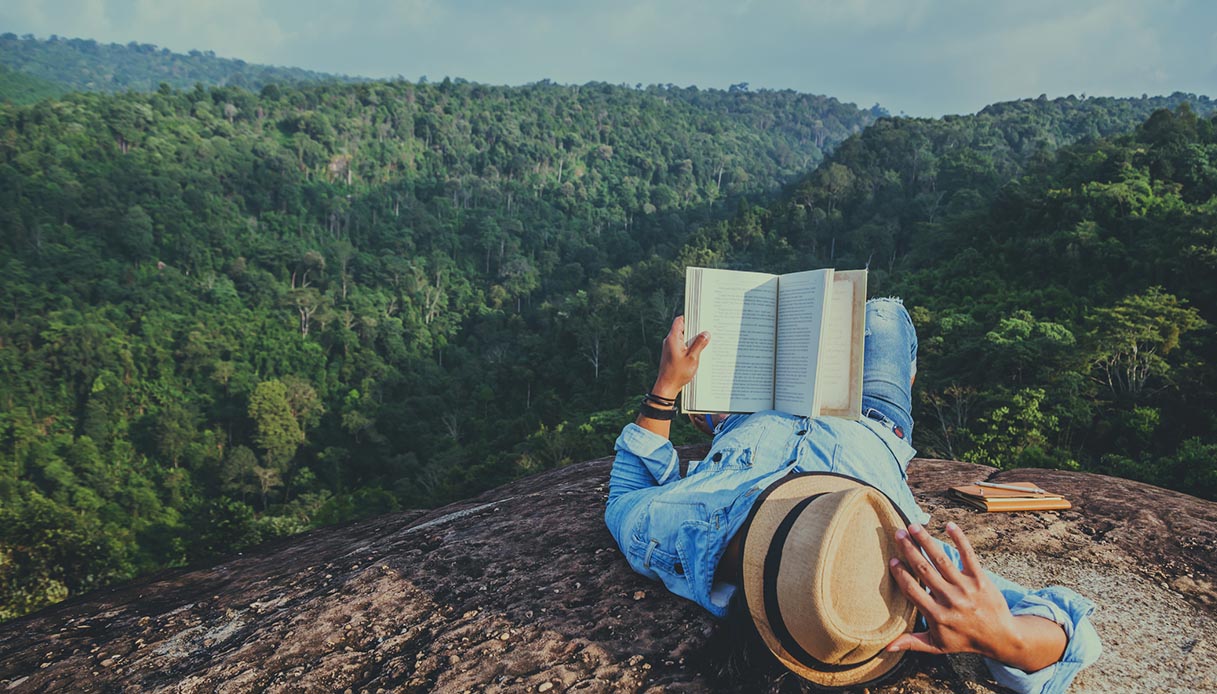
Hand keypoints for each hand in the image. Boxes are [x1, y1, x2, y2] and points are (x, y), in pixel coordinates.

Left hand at [653, 315, 709, 398]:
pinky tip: (698, 352)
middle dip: (695, 330)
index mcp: (673, 339)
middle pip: (683, 329)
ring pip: (683, 338)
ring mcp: (670, 348)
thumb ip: (699, 344)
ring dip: (693, 340)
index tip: (700, 318)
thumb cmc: (677, 373)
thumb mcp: (692, 358)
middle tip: (706, 331)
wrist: (667, 387)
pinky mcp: (672, 354)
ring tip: (704, 342)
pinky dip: (690, 346)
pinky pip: (682, 346)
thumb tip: (706, 333)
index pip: (680, 321)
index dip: (690, 318)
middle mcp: (670, 341)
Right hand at [886, 522, 1065, 671]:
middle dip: (910, 550)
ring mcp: (966, 588)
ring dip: (927, 541)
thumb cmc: (965, 640)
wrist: (1001, 637)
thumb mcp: (938, 646)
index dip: (901, 575)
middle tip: (898, 533)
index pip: (913, 591)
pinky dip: (960, 539)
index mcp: (937, 615)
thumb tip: (887, 647)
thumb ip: (912, 643)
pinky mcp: (980, 578)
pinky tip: (949, 525)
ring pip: (942, 560)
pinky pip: (968, 555)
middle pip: (925, 570)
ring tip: (914, 526)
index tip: (892, 560)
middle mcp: (950, 599)